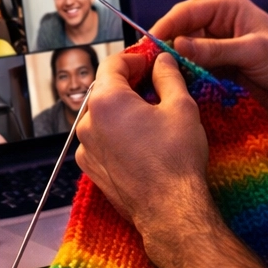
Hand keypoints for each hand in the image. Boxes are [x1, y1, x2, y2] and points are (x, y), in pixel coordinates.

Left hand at [75, 51, 209, 231]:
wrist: (169, 209)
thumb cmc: (176, 159)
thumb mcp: (181, 106)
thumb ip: (168, 76)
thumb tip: (162, 61)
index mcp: (106, 100)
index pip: (113, 63)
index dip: (134, 58)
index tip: (151, 62)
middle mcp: (88, 122)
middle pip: (106, 89)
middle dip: (130, 84)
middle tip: (156, 86)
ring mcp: (87, 148)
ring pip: (103, 115)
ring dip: (123, 110)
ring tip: (151, 117)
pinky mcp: (91, 168)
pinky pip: (101, 139)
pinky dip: (117, 133)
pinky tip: (141, 141)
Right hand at [151, 0, 267, 123]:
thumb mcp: (253, 52)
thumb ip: (215, 50)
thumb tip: (177, 45)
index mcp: (228, 8)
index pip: (188, 12)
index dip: (165, 26)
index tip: (147, 43)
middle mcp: (220, 24)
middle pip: (181, 30)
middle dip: (164, 44)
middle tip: (144, 62)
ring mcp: (218, 47)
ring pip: (185, 52)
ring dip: (172, 63)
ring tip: (153, 77)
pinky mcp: (220, 69)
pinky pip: (194, 70)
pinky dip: (184, 77)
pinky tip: (172, 87)